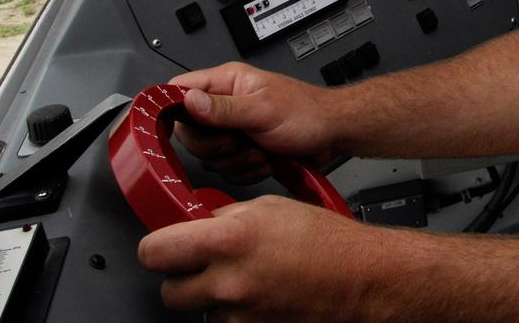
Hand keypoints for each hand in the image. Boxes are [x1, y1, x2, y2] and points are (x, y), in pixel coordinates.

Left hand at [139, 196, 378, 321]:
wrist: (365, 279)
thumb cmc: (330, 242)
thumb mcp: (273, 207)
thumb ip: (226, 218)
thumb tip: (198, 225)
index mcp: (229, 241)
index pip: (153, 252)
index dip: (159, 248)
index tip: (167, 246)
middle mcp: (228, 283)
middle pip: (169, 291)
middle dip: (184, 277)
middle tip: (207, 265)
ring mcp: (239, 316)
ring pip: (200, 311)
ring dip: (215, 298)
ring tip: (250, 279)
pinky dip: (238, 314)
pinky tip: (263, 296)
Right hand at [169, 62, 338, 184]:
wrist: (333, 134)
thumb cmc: (308, 113)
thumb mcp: (263, 110)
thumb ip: (223, 108)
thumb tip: (187, 101)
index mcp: (226, 82)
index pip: (178, 90)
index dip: (170, 111)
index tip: (179, 130)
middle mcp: (226, 104)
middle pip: (189, 132)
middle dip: (214, 146)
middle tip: (238, 141)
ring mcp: (234, 128)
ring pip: (209, 156)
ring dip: (235, 161)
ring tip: (259, 149)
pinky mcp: (242, 149)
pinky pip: (227, 169)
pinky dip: (246, 170)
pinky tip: (264, 160)